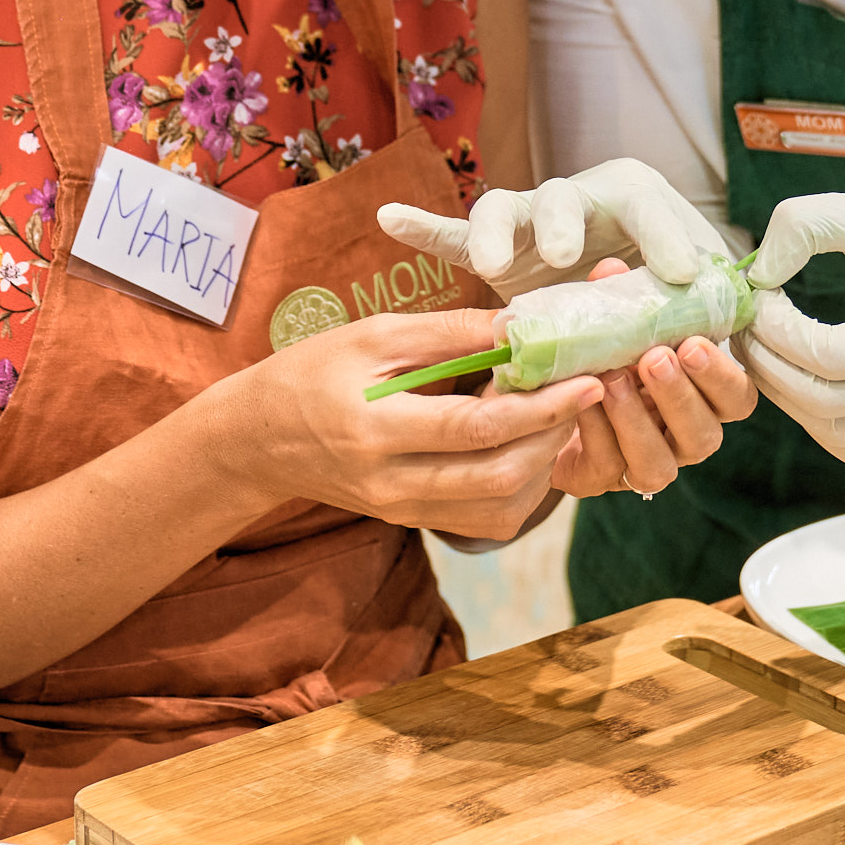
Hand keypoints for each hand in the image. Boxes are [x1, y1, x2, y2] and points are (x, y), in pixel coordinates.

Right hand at [209, 308, 604, 540]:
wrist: (258, 438)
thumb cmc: (313, 371)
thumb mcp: (373, 335)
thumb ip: (449, 333)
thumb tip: (521, 324)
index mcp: (377, 431)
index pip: (478, 429)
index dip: (540, 407)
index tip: (586, 377)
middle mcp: (392, 484)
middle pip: (499, 477)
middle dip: (553, 436)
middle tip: (581, 391)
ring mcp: (402, 510)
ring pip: (500, 508)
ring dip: (542, 464)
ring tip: (554, 414)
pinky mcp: (411, 520)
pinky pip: (484, 519)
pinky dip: (519, 487)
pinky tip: (526, 446)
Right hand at [377, 157, 727, 296]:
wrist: (637, 284)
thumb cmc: (678, 293)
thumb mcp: (706, 296)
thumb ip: (715, 304)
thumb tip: (731, 329)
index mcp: (636, 200)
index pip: (649, 208)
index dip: (664, 237)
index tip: (683, 273)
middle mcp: (579, 201)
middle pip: (564, 198)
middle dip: (562, 224)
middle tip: (564, 258)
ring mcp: (529, 224)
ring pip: (503, 212)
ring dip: (495, 233)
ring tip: (490, 260)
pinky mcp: (493, 248)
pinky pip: (455, 235)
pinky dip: (423, 228)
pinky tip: (390, 217)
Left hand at [534, 258, 759, 500]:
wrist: (544, 399)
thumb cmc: (598, 355)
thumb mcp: (612, 324)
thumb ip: (619, 300)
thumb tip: (613, 271)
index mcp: (700, 398)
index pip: (736, 398)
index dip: (722, 376)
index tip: (694, 344)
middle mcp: (681, 438)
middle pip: (704, 435)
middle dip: (680, 396)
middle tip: (655, 358)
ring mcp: (643, 465)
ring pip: (659, 464)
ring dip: (638, 420)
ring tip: (613, 380)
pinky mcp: (600, 480)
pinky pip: (607, 466)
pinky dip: (596, 431)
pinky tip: (581, 402)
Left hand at [742, 173, 844, 472]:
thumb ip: (801, 228)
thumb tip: (754, 276)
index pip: (828, 357)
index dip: (777, 330)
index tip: (756, 294)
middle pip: (827, 405)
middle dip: (770, 366)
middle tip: (744, 327)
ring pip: (841, 436)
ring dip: (790, 399)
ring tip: (766, 352)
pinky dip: (825, 428)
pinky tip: (804, 382)